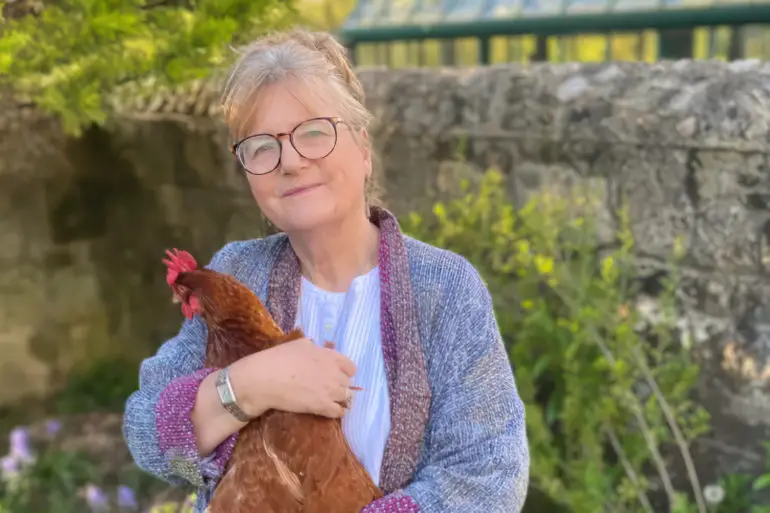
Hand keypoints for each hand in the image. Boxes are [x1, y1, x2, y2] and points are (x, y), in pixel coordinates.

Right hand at [230, 337, 356, 418]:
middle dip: (340, 385)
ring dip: (339, 399)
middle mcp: (334, 373)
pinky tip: (328, 411)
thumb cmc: (279, 358)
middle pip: (348, 383)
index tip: (336, 375)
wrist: (266, 379)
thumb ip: (315, 348)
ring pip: (346, 398)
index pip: (351, 367)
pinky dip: (336, 412)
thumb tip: (318, 349)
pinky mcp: (322, 407)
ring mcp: (330, 391)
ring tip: (329, 401)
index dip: (344, 372)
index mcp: (330, 357)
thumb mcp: (300, 344)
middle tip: (328, 388)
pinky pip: (339, 412)